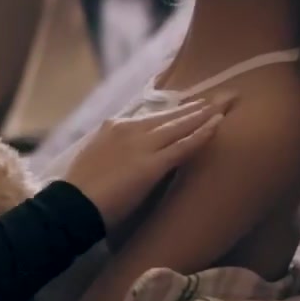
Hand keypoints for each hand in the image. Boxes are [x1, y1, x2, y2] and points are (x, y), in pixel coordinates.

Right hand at [61, 96, 232, 230]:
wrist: (72, 205)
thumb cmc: (80, 189)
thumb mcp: (96, 158)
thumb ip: (115, 150)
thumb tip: (128, 155)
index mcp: (114, 126)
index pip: (152, 116)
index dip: (175, 112)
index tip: (192, 106)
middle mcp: (129, 128)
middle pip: (171, 115)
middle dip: (198, 106)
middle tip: (223, 95)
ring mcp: (142, 145)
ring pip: (180, 125)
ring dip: (205, 114)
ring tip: (227, 104)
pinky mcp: (152, 164)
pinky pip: (184, 145)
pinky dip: (203, 133)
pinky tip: (219, 124)